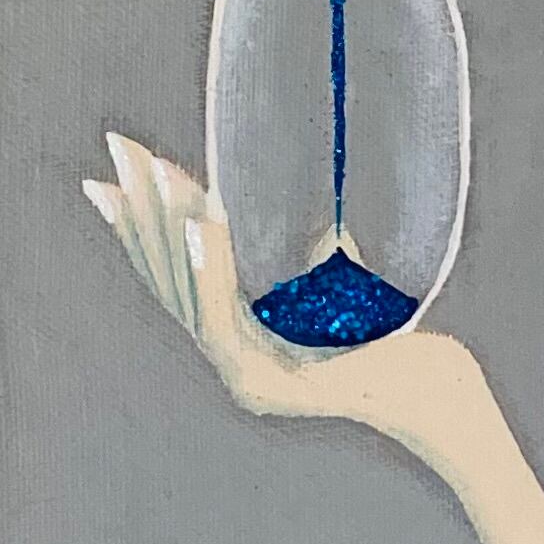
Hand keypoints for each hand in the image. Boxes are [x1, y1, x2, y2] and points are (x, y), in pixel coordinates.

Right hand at [83, 130, 487, 458]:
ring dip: (171, 228)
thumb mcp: (342, 285)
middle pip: (166, 281)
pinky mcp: (270, 384)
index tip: (104, 178)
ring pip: (190, 295)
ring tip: (158, 172)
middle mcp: (231, 362)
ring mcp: (246, 377)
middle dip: (138, 212)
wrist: (438, 392)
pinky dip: (209, 267)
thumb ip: (315, 257)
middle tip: (117, 151)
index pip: (170, 278)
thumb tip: (314, 208)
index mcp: (238, 339)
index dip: (135, 229)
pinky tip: (202, 222)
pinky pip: (226, 320)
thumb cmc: (399, 338)